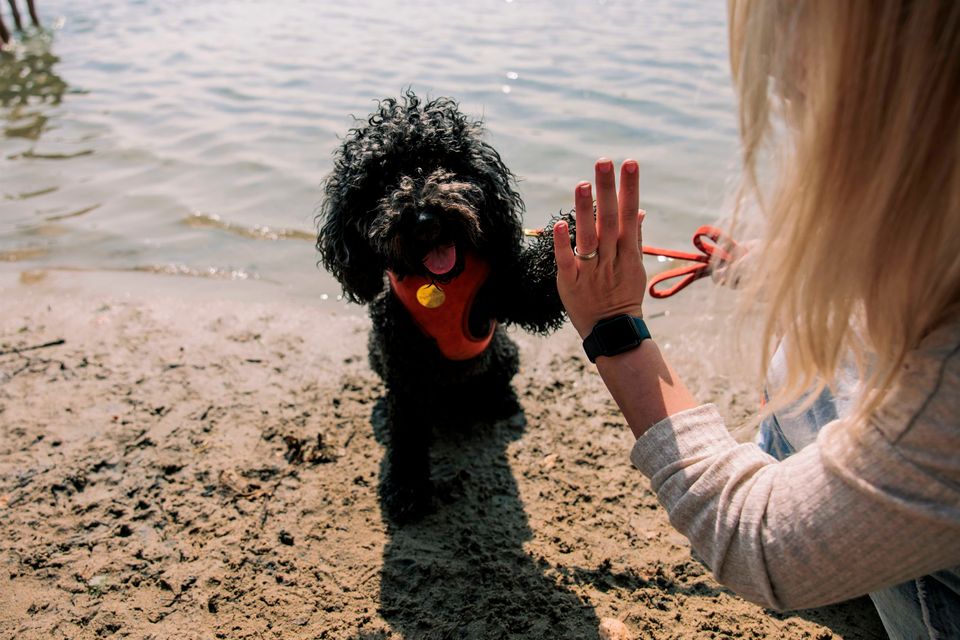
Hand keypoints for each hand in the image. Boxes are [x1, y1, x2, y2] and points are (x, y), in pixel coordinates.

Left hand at [553, 158, 646, 338]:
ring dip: (584, 210)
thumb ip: (634, 237)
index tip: (630, 163)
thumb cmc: (623, 295)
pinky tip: (559, 225)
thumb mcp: (635, 267)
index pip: (629, 214)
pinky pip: (566, 261)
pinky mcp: (570, 282)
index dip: (630, 189)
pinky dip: (563, 244)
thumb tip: (639, 210)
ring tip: (582, 184)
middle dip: (608, 190)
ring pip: (588, 237)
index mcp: (627, 252)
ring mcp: (591, 270)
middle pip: (609, 220)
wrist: (612, 331)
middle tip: (604, 162)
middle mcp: (610, 257)